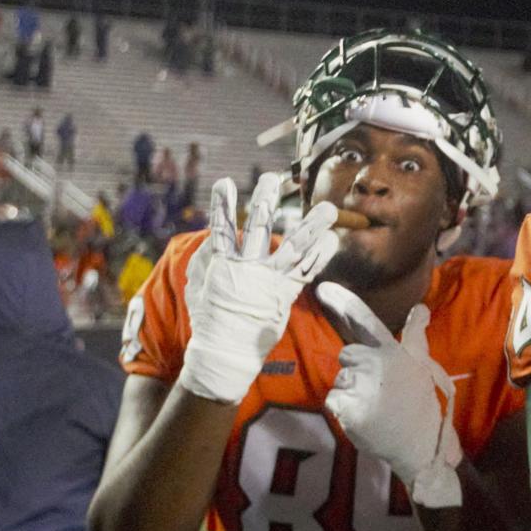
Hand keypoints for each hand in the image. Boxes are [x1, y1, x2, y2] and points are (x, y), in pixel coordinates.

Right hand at [178, 174, 337, 403]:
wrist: (226, 352)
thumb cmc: (210, 318)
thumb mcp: (198, 286)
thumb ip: (205, 259)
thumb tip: (210, 238)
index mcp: (223, 265)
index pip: (221, 230)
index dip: (222, 206)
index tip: (224, 182)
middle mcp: (249, 269)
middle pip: (259, 229)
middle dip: (265, 201)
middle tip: (272, 178)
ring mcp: (271, 280)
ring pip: (294, 248)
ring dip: (312, 226)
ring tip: (328, 207)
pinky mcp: (287, 292)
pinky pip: (308, 271)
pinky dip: (321, 254)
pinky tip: (332, 238)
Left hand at [317, 283, 462, 507]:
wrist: (420, 444)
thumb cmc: (420, 404)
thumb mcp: (421, 366)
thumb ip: (414, 336)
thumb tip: (420, 307)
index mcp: (392, 352)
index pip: (365, 321)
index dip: (343, 302)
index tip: (322, 287)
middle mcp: (375, 364)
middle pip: (347, 356)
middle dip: (357, 370)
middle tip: (380, 390)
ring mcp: (360, 386)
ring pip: (340, 379)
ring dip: (351, 392)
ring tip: (375, 405)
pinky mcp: (348, 408)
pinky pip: (334, 399)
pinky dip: (344, 409)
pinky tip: (364, 416)